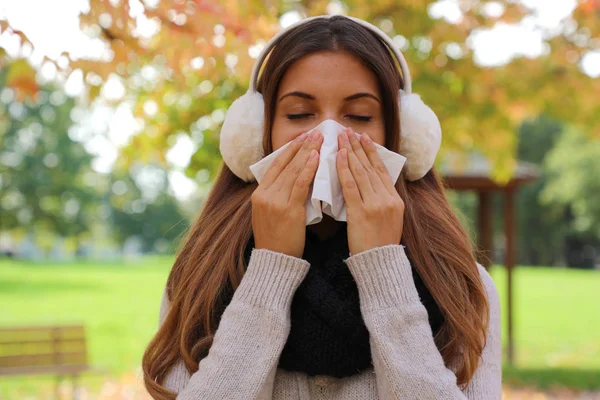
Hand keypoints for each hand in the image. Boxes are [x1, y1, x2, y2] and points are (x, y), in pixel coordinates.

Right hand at [251, 129, 322, 257]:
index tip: (301, 137)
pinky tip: (316, 158)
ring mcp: (275, 202)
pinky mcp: (288, 210)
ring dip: (307, 152)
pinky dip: (308, 169)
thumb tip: (296, 180)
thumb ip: (279, 197)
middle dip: (301, 146)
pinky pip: (299, 185)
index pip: (275, 166)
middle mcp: (265, 195)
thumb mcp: (270, 215)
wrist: (274, 262)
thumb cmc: (276, 240)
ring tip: (318, 139)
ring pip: (293, 171)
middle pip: (285, 165)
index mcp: (259, 195)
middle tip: (314, 132)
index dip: (289, 150)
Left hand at [336, 128, 403, 254]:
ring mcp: (376, 204)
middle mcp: (388, 198)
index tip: (365, 138)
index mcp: (396, 200)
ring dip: (351, 152)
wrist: (379, 264)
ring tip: (343, 137)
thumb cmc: (379, 244)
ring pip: (361, 172)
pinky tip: (340, 156)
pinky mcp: (362, 212)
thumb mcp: (389, 220)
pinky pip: (351, 186)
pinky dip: (345, 169)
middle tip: (350, 131)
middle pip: (371, 167)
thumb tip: (370, 184)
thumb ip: (382, 201)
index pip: (382, 170)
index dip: (372, 153)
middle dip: (359, 147)